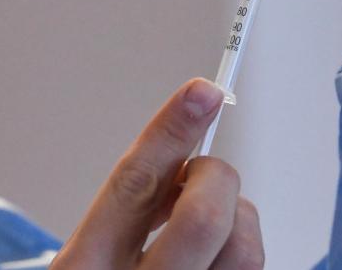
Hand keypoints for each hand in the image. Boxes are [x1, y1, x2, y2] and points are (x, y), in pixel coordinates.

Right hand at [53, 79, 263, 268]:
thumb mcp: (93, 253)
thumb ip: (133, 209)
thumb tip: (190, 161)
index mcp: (87, 263)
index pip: (134, 184)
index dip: (172, 130)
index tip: (202, 91)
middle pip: (202, 217)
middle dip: (216, 180)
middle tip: (205, 176)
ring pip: (245, 248)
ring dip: (237, 220)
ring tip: (211, 228)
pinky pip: (254, 269)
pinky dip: (240, 247)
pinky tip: (215, 256)